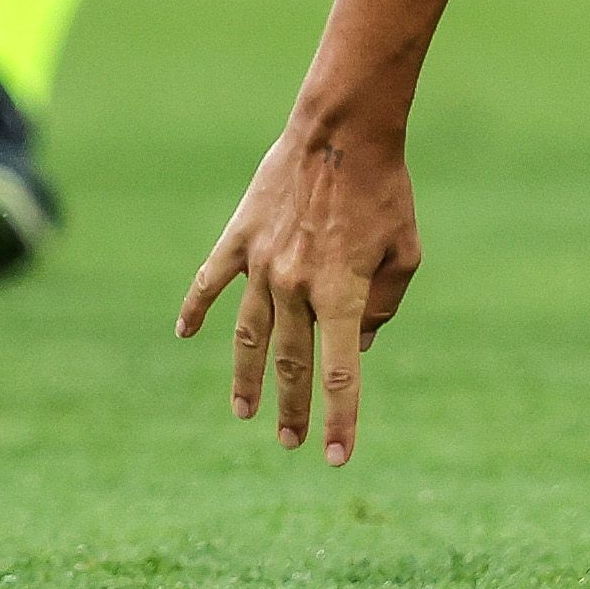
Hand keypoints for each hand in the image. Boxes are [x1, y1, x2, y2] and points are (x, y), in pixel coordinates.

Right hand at [177, 117, 420, 465]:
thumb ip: (384, 304)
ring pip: (250, 335)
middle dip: (294, 408)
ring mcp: (262, 264)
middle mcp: (297, 287)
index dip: (340, 419)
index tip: (336, 458)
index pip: (343, 373)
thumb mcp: (406, 252)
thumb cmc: (385, 191)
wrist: (342, 130)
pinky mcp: (240, 237)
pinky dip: (194, 309)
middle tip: (291, 442)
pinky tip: (184, 334)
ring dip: (247, 377)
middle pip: (292, 363)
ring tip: (244, 410)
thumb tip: (360, 340)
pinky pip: (210, 282)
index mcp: (342, 294)